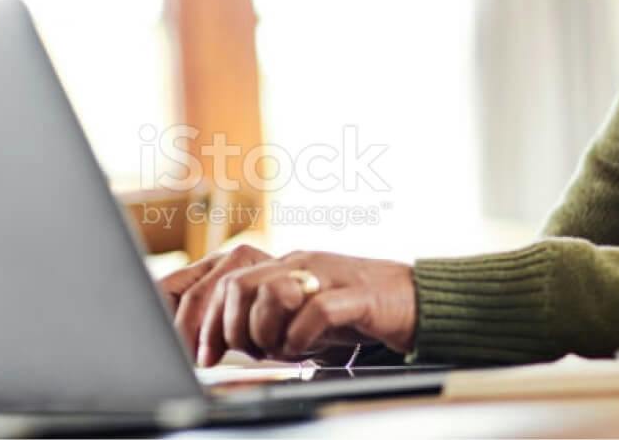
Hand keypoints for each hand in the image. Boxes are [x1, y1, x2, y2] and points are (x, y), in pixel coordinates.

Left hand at [159, 245, 416, 365]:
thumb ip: (265, 320)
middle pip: (238, 285)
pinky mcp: (356, 296)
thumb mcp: (300, 314)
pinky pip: (316, 312)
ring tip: (281, 350)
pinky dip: (302, 338)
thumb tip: (220, 343)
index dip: (204, 320)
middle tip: (244, 354)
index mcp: (284, 266)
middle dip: (230, 329)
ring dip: (266, 332)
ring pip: (272, 294)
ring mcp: (328, 276)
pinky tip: (307, 349)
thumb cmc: (354, 311)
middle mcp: (301, 264)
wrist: (415, 300)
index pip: (225, 281)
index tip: (203, 354)